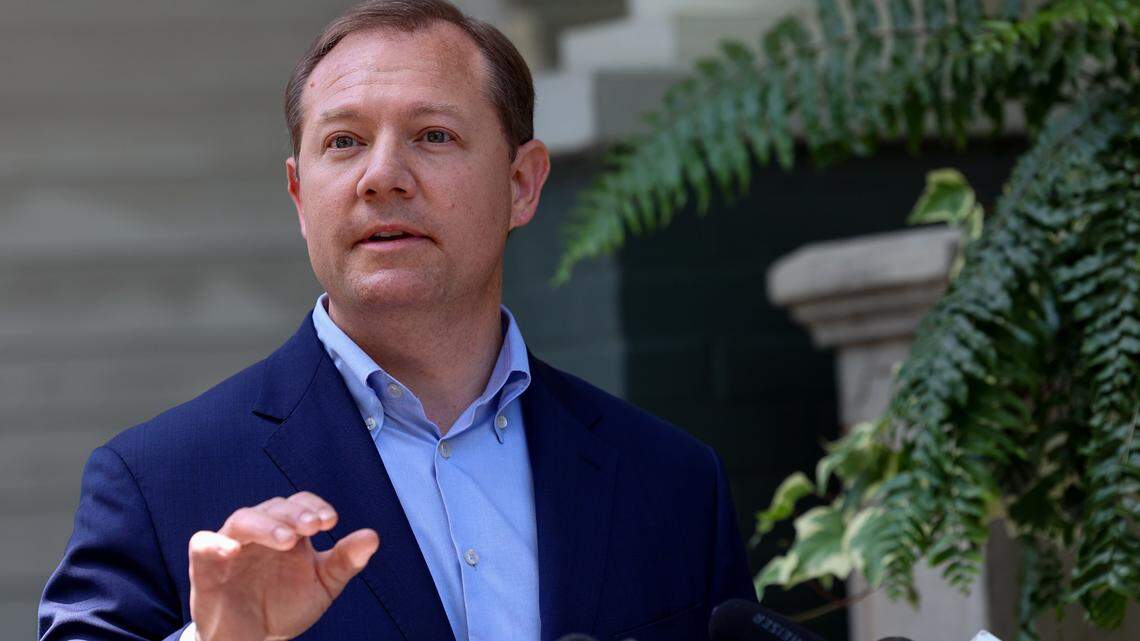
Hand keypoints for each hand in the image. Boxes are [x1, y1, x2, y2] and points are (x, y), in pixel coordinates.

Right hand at [187, 491, 379, 640]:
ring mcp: (232, 547)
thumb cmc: (285, 605)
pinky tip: (231, 550)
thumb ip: (346, 561)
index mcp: (288, 531)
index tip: (331, 522)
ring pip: (243, 519)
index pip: (300, 504)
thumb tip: (373, 537)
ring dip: (266, 524)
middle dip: (295, 513)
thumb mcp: (323, 585)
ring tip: (287, 539)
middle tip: (313, 527)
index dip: (314, 506)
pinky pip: (203, 544)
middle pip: (274, 507)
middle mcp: (260, 533)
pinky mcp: (205, 568)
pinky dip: (214, 544)